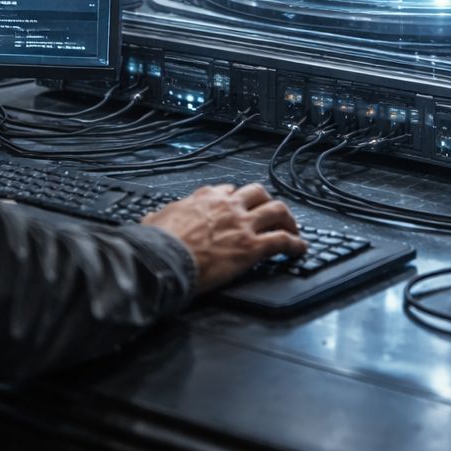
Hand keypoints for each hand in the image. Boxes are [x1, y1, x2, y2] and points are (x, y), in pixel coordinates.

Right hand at [142, 183, 306, 293]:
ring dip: (288, 219)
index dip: (237, 197)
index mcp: (204, 198)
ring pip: (277, 210)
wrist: (164, 260)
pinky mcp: (251, 246)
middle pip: (259, 193)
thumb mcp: (153, 220)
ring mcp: (242, 224)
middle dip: (268, 202)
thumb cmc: (158, 244)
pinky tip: (300, 249)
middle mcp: (227, 206)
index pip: (228, 190)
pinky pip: (282, 240)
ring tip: (293, 229)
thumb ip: (158, 217)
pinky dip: (295, 244)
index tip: (240, 204)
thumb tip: (150, 218)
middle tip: (272, 213)